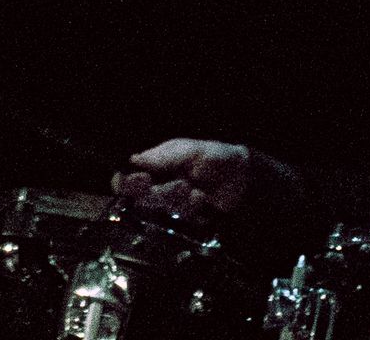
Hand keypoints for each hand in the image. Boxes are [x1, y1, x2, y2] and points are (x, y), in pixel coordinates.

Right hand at [114, 139, 271, 216]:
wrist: (242, 177)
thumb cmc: (214, 156)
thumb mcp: (188, 151)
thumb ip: (162, 157)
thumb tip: (133, 160)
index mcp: (156, 166)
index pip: (128, 178)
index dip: (126, 183)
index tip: (142, 181)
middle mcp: (160, 185)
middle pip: (144, 198)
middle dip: (161, 193)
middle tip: (181, 184)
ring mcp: (174, 203)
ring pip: (164, 209)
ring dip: (180, 199)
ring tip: (195, 188)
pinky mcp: (189, 217)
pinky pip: (182, 219)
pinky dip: (193, 208)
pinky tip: (202, 198)